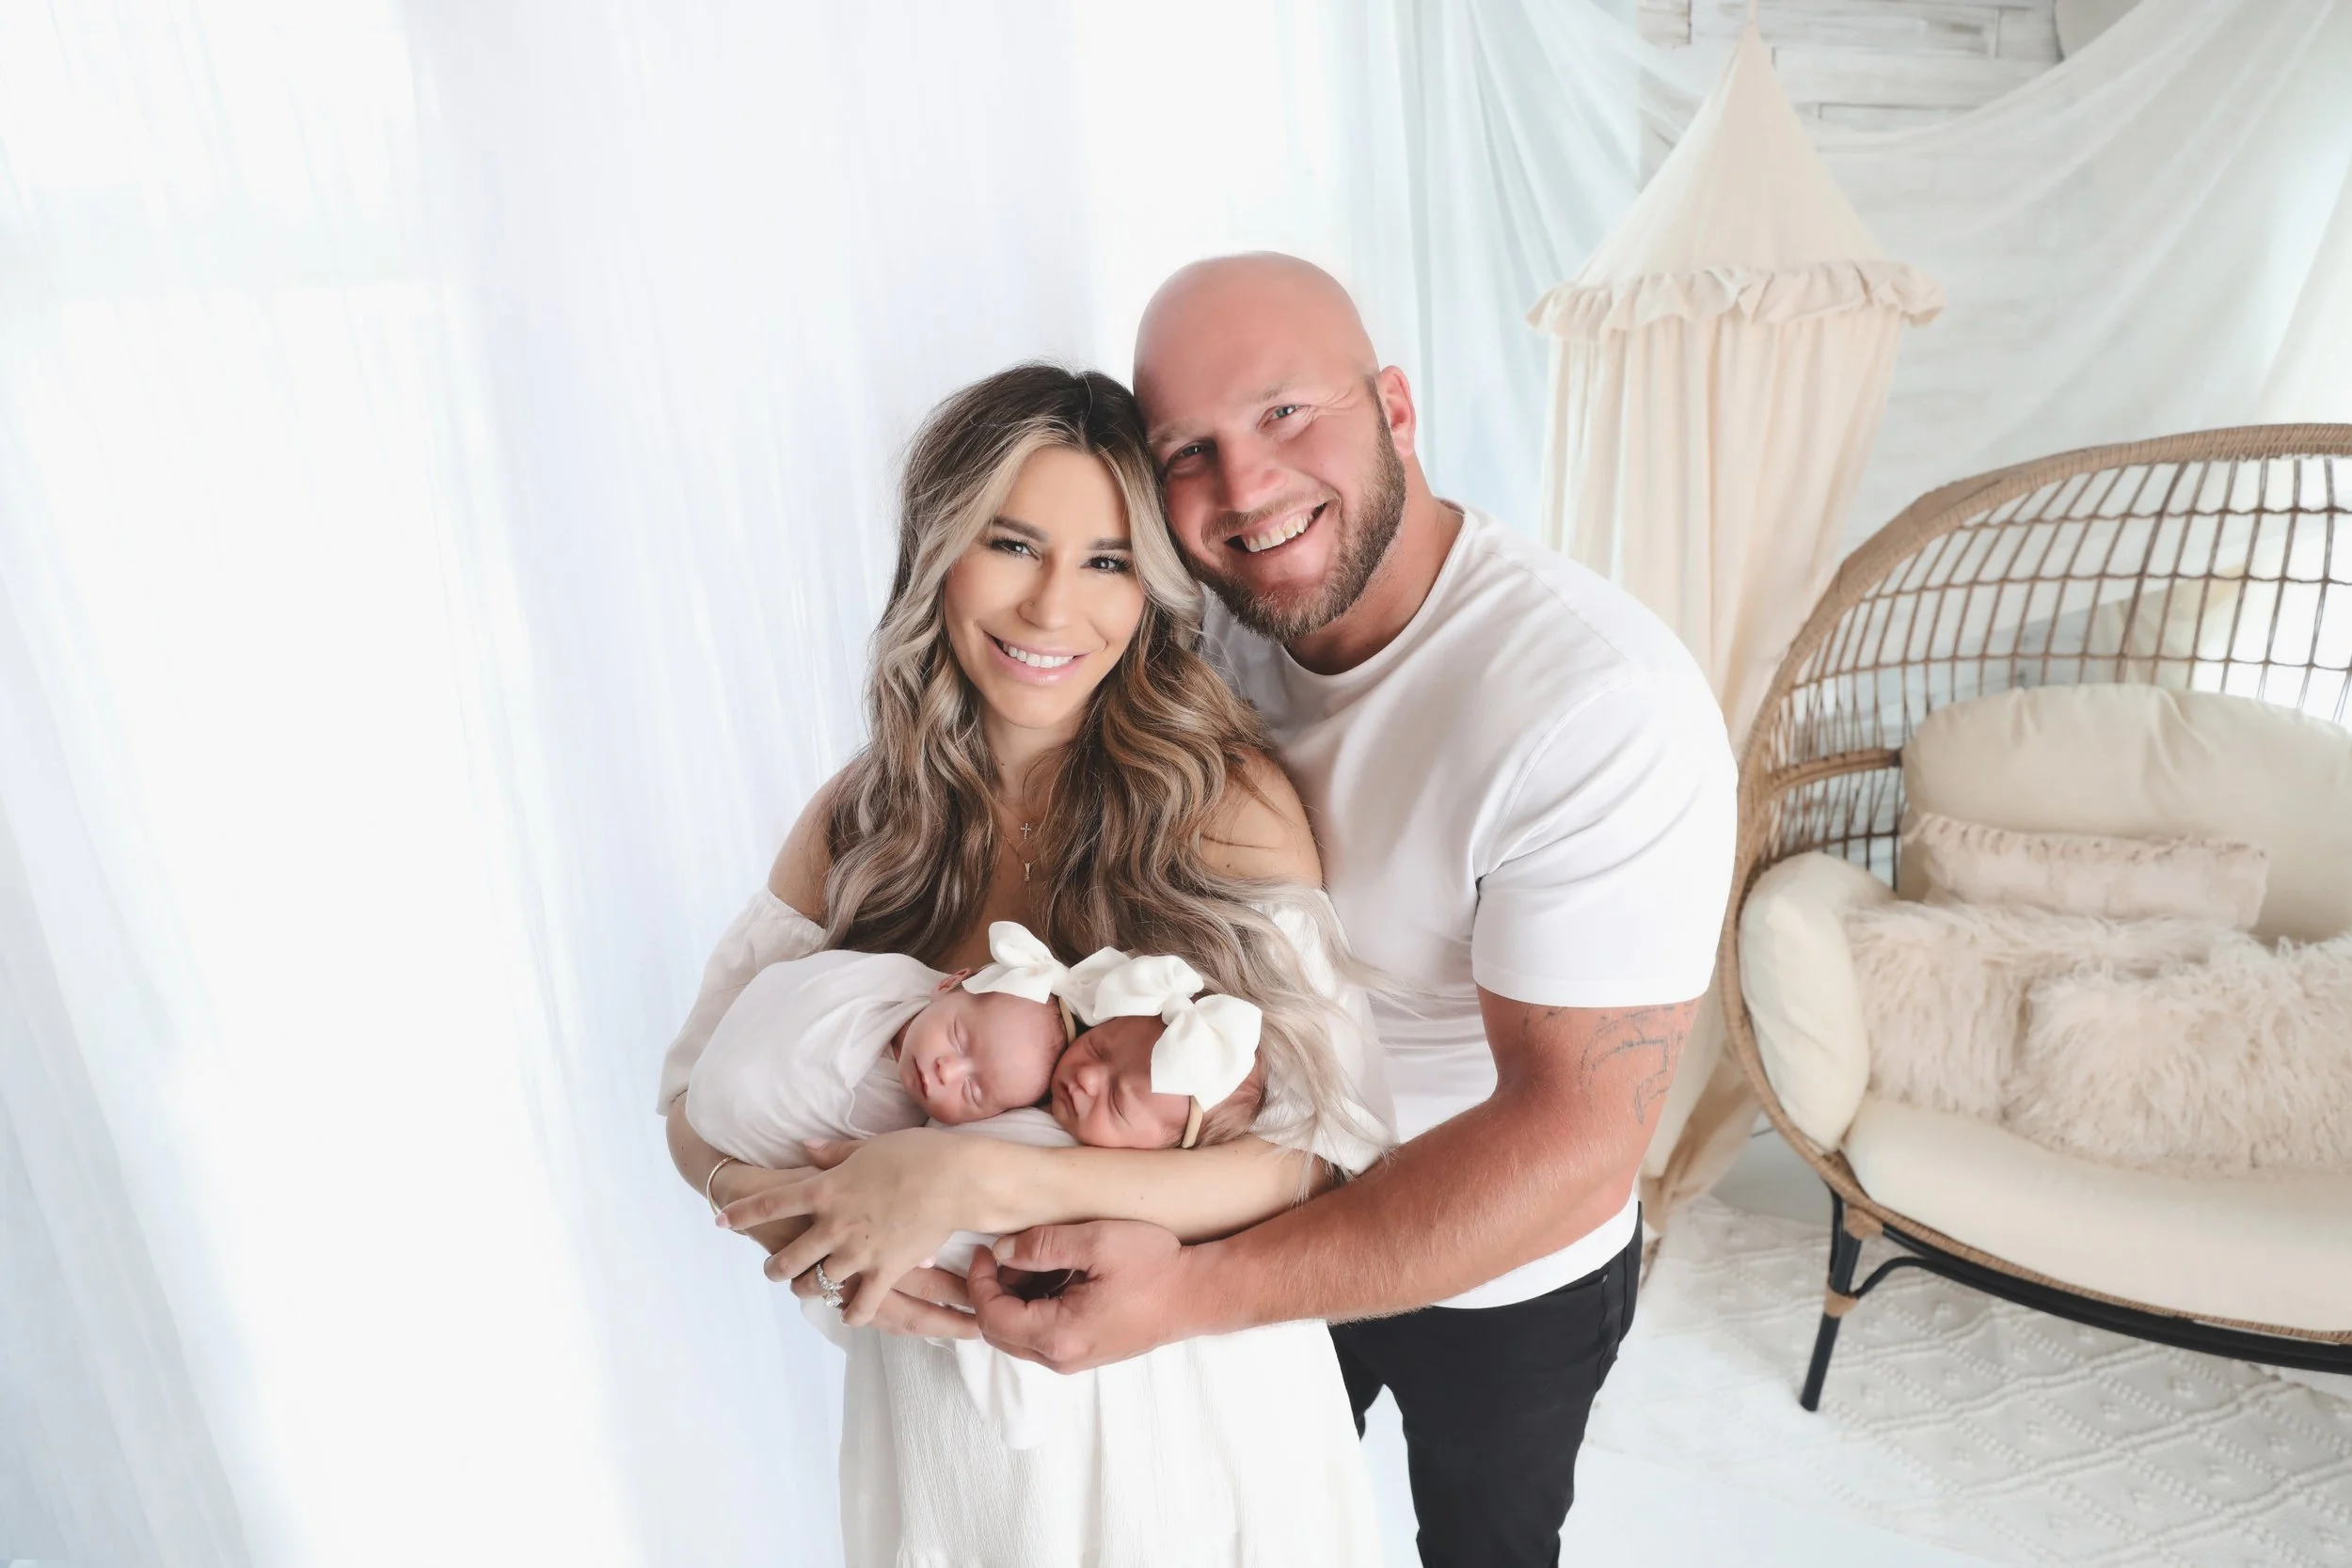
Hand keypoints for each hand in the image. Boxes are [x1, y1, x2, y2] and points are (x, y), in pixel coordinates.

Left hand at [716, 1128, 991, 1326]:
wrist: (955, 1179)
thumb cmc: (914, 1153)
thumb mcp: (867, 1146)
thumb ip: (832, 1153)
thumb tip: (807, 1148)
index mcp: (825, 1190)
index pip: (770, 1204)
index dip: (742, 1213)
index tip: (721, 1221)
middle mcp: (833, 1226)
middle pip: (788, 1258)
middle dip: (775, 1268)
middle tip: (773, 1271)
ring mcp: (858, 1252)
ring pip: (818, 1284)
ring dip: (807, 1290)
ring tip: (805, 1289)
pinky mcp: (885, 1271)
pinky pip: (861, 1305)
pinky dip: (851, 1313)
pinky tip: (848, 1314)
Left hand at [967, 1219, 1195, 1371]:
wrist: (1197, 1294)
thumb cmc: (1154, 1267)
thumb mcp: (1096, 1241)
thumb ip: (1041, 1244)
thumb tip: (1001, 1251)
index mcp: (1058, 1336)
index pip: (992, 1318)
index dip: (978, 1282)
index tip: (985, 1249)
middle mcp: (1061, 1358)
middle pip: (999, 1333)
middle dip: (992, 1291)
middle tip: (1005, 1253)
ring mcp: (1074, 1360)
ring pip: (1020, 1335)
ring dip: (1014, 1298)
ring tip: (1034, 1258)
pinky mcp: (1086, 1352)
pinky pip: (1042, 1335)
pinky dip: (1035, 1306)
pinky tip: (1056, 1275)